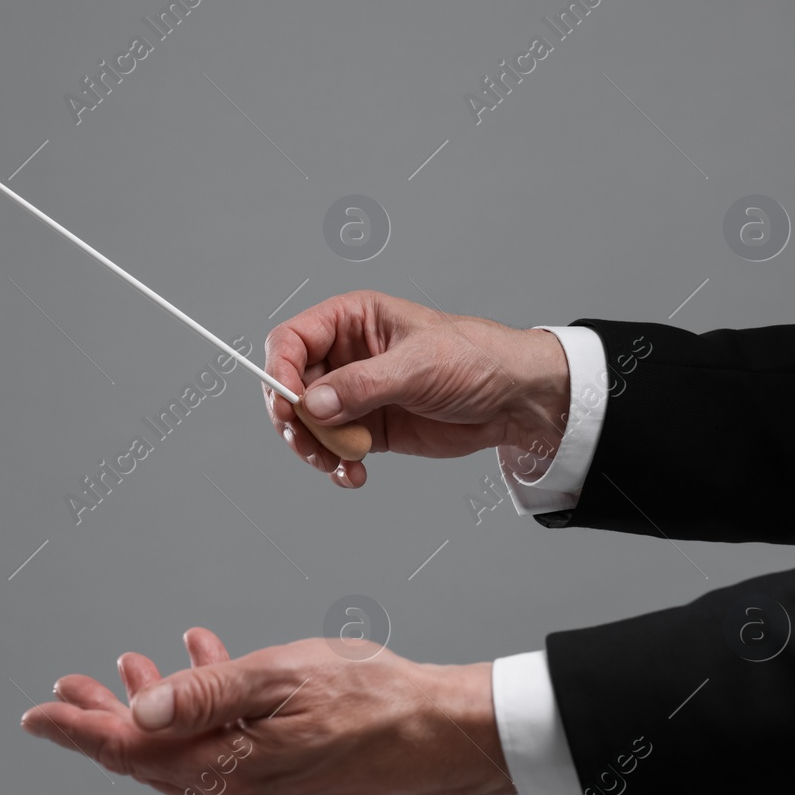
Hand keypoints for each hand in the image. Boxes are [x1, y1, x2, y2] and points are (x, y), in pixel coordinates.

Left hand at [20, 627, 513, 794]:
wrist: (438, 736)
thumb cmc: (372, 700)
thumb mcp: (281, 677)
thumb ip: (207, 691)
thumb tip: (140, 707)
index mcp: (225, 769)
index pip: (127, 750)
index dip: (78, 728)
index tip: (38, 714)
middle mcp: (232, 793)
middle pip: (144, 756)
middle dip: (103, 718)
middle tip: (71, 687)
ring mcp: (253, 793)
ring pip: (178, 751)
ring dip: (152, 710)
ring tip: (132, 669)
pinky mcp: (275, 783)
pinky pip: (215, 750)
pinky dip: (197, 711)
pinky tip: (200, 667)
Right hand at [264, 290, 570, 486]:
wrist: (514, 400)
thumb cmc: (475, 359)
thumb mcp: (418, 365)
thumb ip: (361, 384)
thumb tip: (311, 404)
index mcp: (352, 320)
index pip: (291, 340)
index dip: (279, 371)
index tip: (287, 405)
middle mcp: (346, 356)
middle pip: (290, 386)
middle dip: (293, 419)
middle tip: (308, 444)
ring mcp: (354, 394)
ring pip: (307, 424)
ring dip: (313, 448)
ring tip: (336, 463)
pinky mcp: (368, 428)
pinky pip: (334, 448)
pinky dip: (335, 465)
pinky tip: (354, 474)